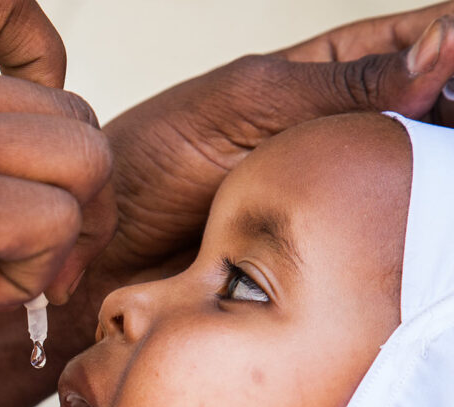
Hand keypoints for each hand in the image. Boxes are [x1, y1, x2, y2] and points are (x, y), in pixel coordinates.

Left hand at [98, 2, 453, 277]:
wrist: (105, 245)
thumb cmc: (153, 162)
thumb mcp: (245, 105)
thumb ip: (342, 82)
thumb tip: (444, 45)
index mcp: (331, 73)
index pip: (427, 42)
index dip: (453, 51)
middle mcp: (347, 128)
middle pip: (438, 113)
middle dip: (453, 123)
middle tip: (448, 153)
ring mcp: (346, 187)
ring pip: (430, 176)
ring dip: (443, 182)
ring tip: (442, 201)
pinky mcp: (338, 247)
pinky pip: (399, 237)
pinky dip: (423, 236)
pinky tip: (428, 239)